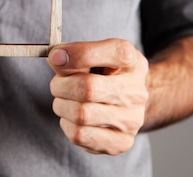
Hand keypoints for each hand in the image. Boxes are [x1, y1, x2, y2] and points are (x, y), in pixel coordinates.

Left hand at [47, 39, 148, 154]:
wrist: (128, 101)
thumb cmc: (106, 73)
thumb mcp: (96, 52)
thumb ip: (77, 50)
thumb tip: (56, 58)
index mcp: (132, 62)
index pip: (114, 52)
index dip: (77, 54)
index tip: (56, 56)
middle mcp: (136, 92)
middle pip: (88, 88)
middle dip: (61, 85)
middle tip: (57, 83)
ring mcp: (131, 120)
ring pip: (80, 114)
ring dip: (61, 105)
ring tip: (66, 100)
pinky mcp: (120, 142)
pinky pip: (79, 135)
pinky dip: (67, 124)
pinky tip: (73, 118)